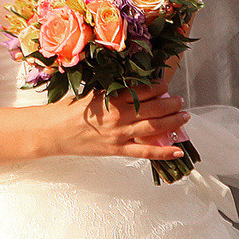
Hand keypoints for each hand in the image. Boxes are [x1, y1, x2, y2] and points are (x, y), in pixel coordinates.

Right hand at [48, 74, 190, 160]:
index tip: (165, 85)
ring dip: (172, 122)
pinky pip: (145, 152)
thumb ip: (113, 92)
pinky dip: (163, 152)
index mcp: (112, 98)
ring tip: (184, 117)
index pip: (143, 90)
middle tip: (180, 100)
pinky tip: (177, 150)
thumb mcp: (92, 94)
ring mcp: (120, 134)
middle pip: (154, 109)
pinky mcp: (118, 150)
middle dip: (171, 104)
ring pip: (154, 128)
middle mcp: (120, 116)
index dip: (159, 87)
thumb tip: (134, 90)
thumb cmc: (69, 110)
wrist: (54, 131)